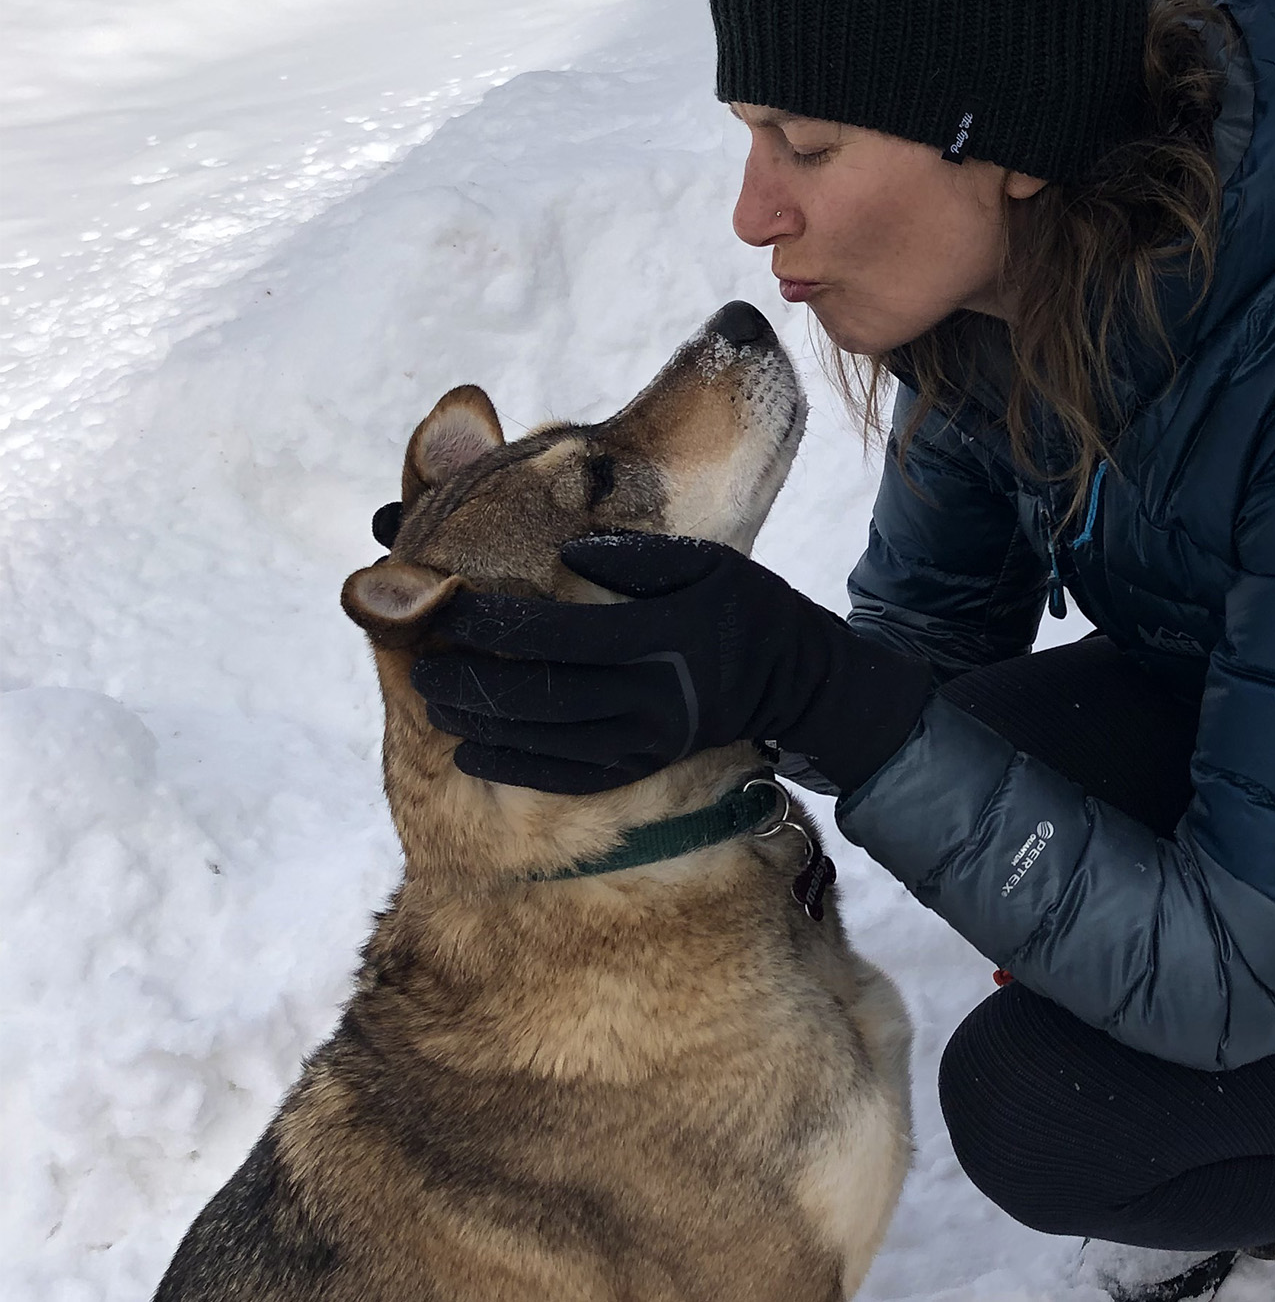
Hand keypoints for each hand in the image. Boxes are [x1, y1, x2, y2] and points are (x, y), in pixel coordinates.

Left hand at [409, 534, 928, 794]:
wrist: (798, 679)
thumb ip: (638, 555)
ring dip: (483, 724)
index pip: (556, 635)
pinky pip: (570, 775)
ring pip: (546, 740)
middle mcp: (651, 695)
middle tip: (423, 664)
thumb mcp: (707, 562)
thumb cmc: (744, 605)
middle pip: (541, 694)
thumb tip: (568, 551)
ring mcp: (648, 738)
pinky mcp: (645, 764)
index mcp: (660, 637)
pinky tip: (474, 751)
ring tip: (437, 703)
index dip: (493, 624)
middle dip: (474, 679)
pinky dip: (516, 766)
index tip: (446, 605)